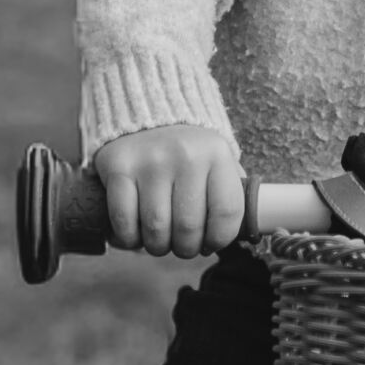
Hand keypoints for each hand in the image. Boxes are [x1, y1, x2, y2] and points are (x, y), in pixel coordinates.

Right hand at [94, 124, 244, 258]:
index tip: (209, 245)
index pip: (227, 214)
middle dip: (185, 249)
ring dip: (157, 247)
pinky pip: (123, 220)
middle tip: (181, 246)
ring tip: (159, 241)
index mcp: (217, 155)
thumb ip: (231, 195)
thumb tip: (246, 236)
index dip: (219, 240)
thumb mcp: (218, 163)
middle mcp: (185, 155)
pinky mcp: (118, 166)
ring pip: (156, 229)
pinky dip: (128, 238)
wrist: (147, 115)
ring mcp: (150, 160)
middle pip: (188, 228)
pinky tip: (134, 234)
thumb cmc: (188, 154)